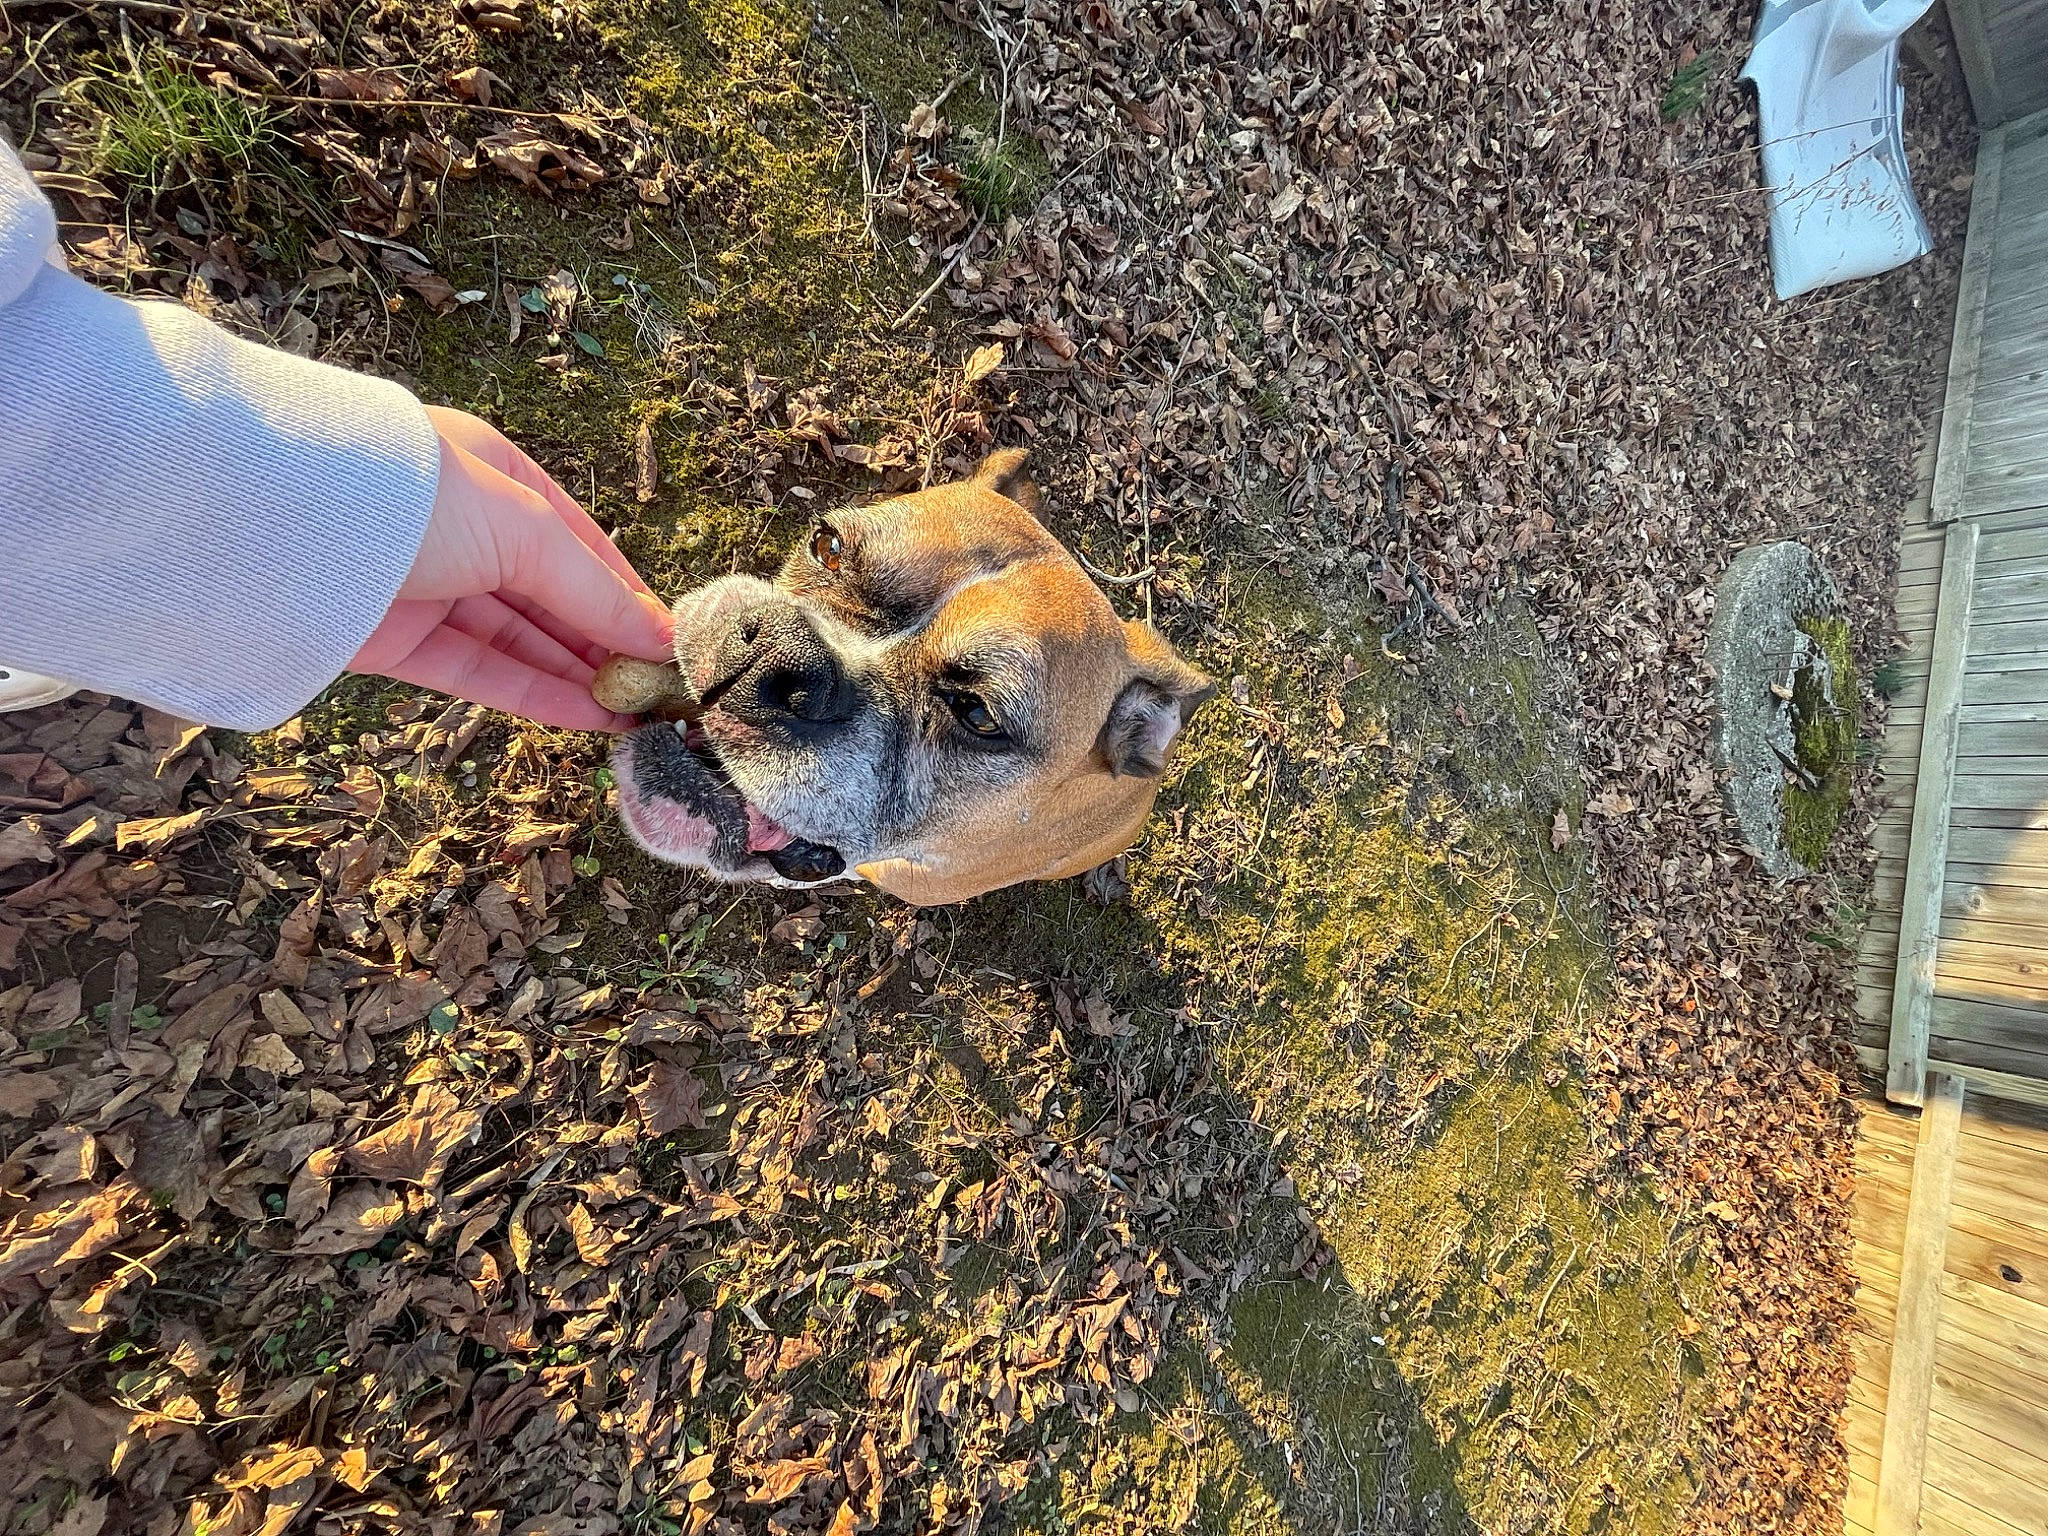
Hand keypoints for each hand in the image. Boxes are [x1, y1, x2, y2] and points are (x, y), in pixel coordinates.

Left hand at [350, 406, 672, 731]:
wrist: (288, 524)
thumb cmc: (420, 498)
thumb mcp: (525, 530)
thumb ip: (593, 591)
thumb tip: (659, 636)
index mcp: (500, 480)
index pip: (581, 546)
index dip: (627, 597)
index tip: (672, 644)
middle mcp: (467, 532)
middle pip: (552, 599)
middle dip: (606, 644)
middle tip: (661, 691)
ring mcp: (432, 588)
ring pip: (519, 641)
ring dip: (578, 676)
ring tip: (636, 714)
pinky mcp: (399, 641)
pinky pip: (480, 671)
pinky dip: (533, 694)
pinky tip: (587, 717)